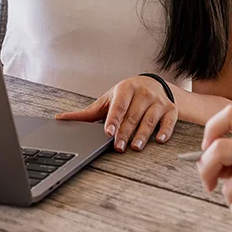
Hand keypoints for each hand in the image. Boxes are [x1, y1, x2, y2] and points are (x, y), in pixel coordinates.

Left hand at [56, 76, 177, 152]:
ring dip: (142, 134)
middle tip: (118, 148)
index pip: (119, 106)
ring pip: (150, 119)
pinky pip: (169, 120)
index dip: (114, 120)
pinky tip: (159, 139)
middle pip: (133, 116)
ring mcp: (158, 101)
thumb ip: (86, 114)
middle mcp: (143, 93)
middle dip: (125, 133)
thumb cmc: (126, 96)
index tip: (109, 132)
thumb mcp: (107, 101)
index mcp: (126, 89)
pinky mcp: (171, 109)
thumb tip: (60, 119)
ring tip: (135, 147)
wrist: (154, 84)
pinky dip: (165, 130)